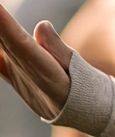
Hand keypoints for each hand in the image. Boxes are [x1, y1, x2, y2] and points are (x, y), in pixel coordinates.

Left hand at [0, 3, 72, 120]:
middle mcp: (26, 73)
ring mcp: (18, 76)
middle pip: (5, 45)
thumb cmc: (85, 87)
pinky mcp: (16, 78)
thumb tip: (41, 25)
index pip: (21, 44)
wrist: (81, 111)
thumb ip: (58, 48)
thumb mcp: (78, 69)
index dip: (5, 26)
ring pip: (0, 51)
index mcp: (44, 70)